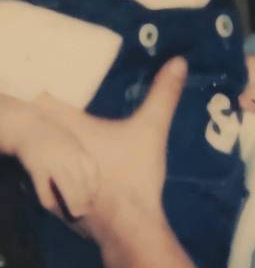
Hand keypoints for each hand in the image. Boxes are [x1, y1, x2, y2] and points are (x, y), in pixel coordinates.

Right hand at [11, 102, 97, 218]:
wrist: (30, 126)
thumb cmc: (55, 137)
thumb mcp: (73, 144)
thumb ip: (82, 159)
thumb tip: (92, 181)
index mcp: (79, 149)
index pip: (92, 171)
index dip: (94, 188)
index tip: (94, 199)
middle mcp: (69, 155)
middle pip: (82, 180)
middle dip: (86, 198)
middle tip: (86, 212)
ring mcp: (53, 162)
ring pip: (67, 186)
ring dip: (73, 202)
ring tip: (76, 214)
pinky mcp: (37, 168)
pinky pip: (45, 188)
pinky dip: (50, 200)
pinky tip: (54, 207)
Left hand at [32, 58, 186, 250]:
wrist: (126, 224)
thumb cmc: (133, 172)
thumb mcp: (152, 128)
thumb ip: (163, 94)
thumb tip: (178, 61)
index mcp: (72, 128)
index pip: (45, 100)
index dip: (52, 87)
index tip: (65, 77)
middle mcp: (57, 149)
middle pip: (45, 124)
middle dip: (57, 112)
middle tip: (75, 97)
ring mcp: (55, 176)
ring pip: (49, 150)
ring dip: (60, 139)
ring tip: (78, 127)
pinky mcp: (62, 197)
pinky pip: (54, 172)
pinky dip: (64, 163)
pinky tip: (85, 161)